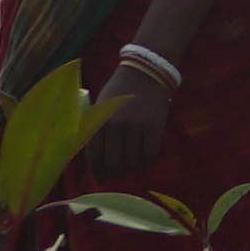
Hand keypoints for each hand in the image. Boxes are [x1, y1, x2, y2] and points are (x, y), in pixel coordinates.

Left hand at [73, 70, 175, 192]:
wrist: (145, 72)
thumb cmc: (119, 91)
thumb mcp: (101, 108)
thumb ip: (96, 131)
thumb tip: (97, 162)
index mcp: (99, 121)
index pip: (95, 156)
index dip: (98, 171)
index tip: (101, 177)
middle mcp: (116, 126)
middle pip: (114, 163)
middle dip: (115, 172)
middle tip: (118, 171)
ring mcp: (136, 127)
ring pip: (132, 162)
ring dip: (131, 167)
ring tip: (131, 163)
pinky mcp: (154, 127)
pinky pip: (149, 156)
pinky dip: (146, 162)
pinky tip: (144, 158)